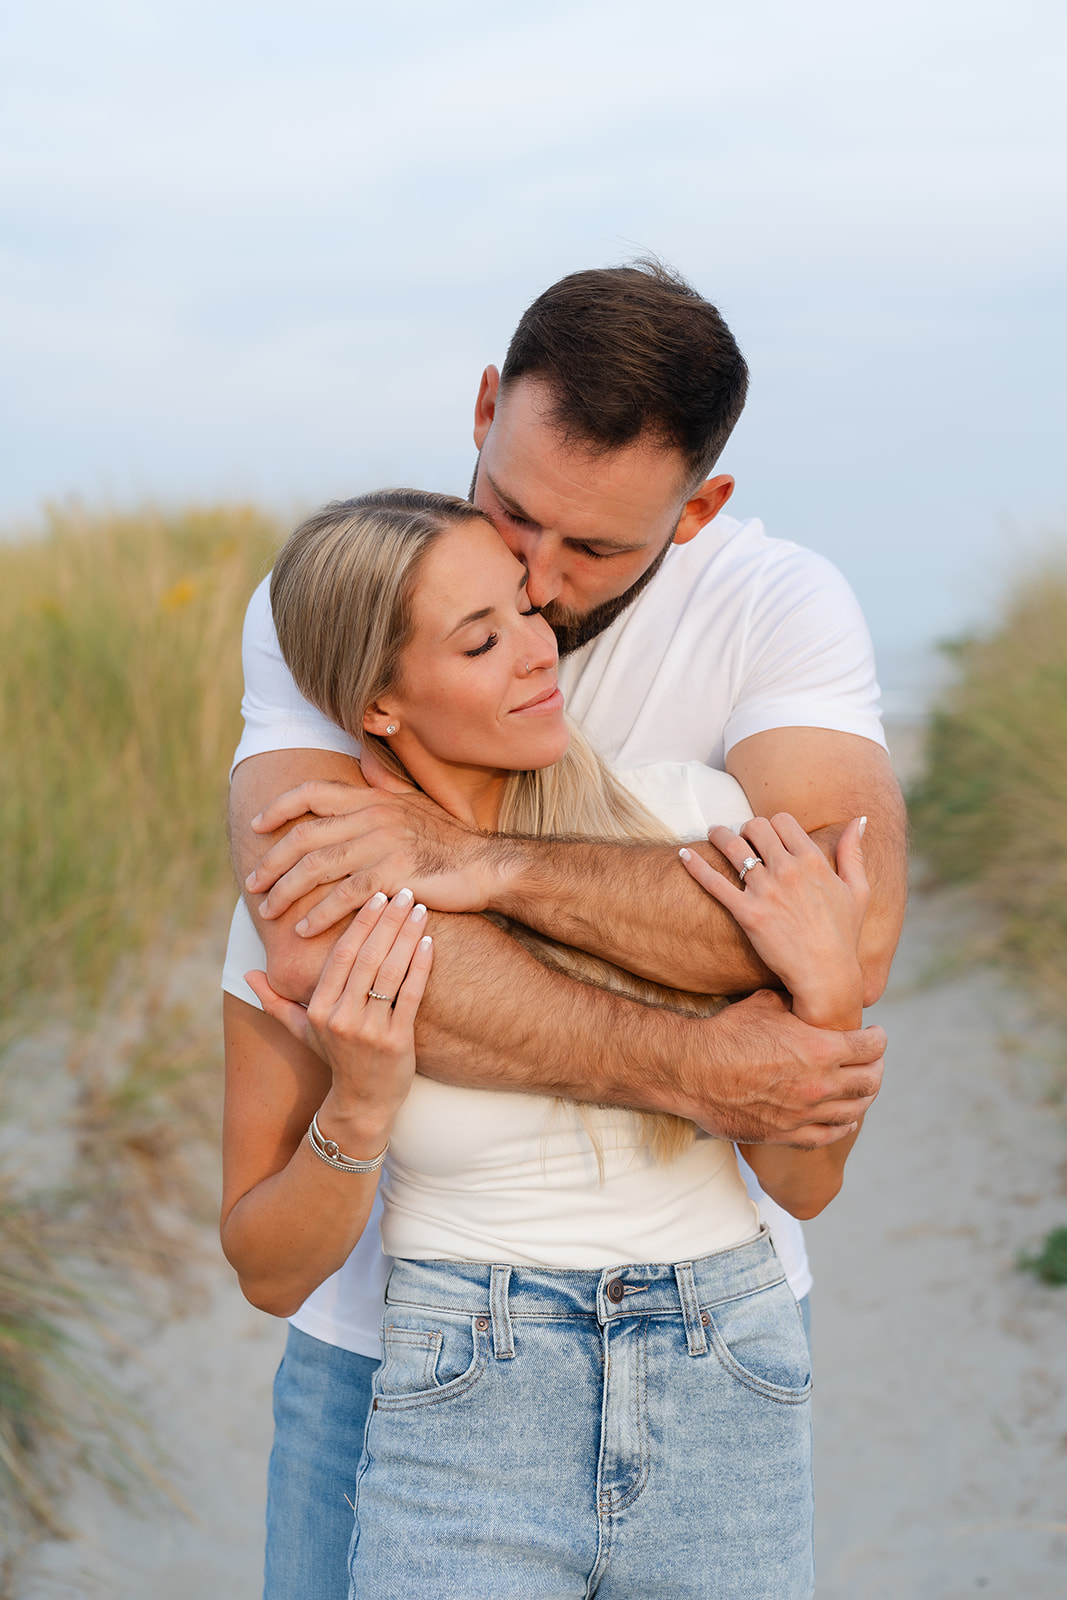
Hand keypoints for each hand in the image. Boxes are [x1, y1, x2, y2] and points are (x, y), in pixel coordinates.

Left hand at [244, 766, 499, 932]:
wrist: (487, 865)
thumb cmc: (449, 842)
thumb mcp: (414, 806)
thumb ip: (384, 791)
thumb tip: (365, 769)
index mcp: (373, 798)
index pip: (313, 793)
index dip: (279, 807)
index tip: (257, 826)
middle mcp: (373, 816)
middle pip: (306, 835)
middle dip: (272, 861)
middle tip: (253, 883)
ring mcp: (383, 843)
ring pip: (318, 866)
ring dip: (286, 890)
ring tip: (268, 910)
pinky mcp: (394, 874)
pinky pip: (344, 895)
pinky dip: (319, 914)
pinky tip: (304, 928)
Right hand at [244, 889, 433, 1144]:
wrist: (362, 1104)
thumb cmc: (335, 1059)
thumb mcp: (301, 1031)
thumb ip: (274, 1001)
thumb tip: (247, 975)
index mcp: (319, 1008)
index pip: (340, 955)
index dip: (359, 923)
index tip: (375, 895)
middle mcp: (340, 1017)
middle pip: (367, 957)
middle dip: (387, 920)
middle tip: (404, 890)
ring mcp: (368, 1030)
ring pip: (390, 972)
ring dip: (406, 936)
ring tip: (420, 909)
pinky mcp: (396, 1042)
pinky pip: (409, 995)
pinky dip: (420, 966)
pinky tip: (429, 942)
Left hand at [680, 814, 868, 1027]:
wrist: (827, 976)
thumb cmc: (844, 936)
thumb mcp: (858, 891)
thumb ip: (854, 853)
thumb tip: (859, 820)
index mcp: (813, 861)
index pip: (782, 821)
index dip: (771, 824)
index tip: (766, 835)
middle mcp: (788, 870)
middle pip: (755, 827)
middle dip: (745, 828)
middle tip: (738, 837)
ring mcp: (767, 891)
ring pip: (733, 847)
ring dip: (719, 836)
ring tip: (713, 835)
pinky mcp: (747, 913)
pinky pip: (714, 882)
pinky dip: (695, 865)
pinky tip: (683, 855)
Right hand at [690, 989, 884, 1146]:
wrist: (691, 1072)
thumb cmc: (726, 1033)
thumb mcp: (765, 1004)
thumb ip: (796, 1004)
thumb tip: (809, 997)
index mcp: (821, 1049)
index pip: (871, 1047)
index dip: (878, 1039)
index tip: (876, 1035)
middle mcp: (820, 1085)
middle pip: (871, 1081)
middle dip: (876, 1068)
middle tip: (872, 1061)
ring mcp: (805, 1114)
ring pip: (855, 1110)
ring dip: (863, 1097)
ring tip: (861, 1089)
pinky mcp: (787, 1134)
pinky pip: (829, 1135)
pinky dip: (843, 1126)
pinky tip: (845, 1119)